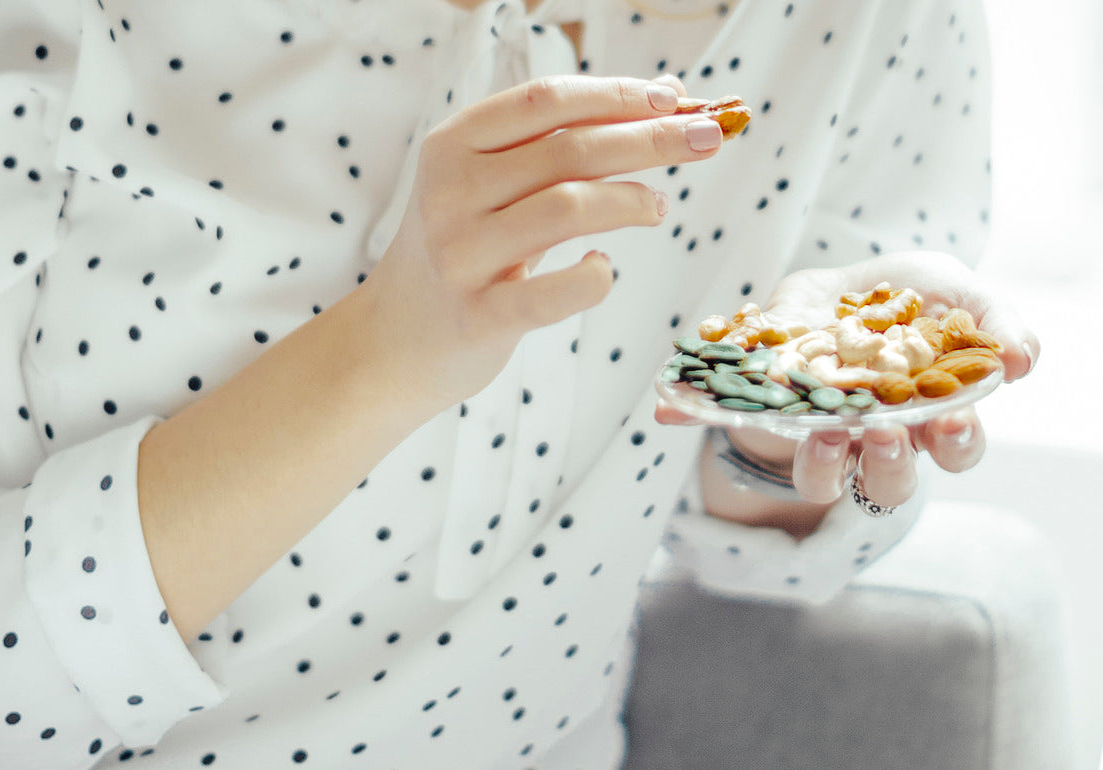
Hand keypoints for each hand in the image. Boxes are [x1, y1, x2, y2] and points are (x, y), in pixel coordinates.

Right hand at [362, 74, 713, 410]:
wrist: (394, 342)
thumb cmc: (464, 251)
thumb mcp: (487, 186)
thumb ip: (554, 150)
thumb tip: (655, 104)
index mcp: (453, 145)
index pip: (547, 101)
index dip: (618, 94)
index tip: (676, 98)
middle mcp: (451, 192)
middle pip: (570, 149)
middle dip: (651, 139)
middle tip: (708, 139)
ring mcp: (462, 254)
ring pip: (568, 208)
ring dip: (631, 202)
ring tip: (657, 208)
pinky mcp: (479, 316)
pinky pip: (555, 292)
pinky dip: (595, 277)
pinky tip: (603, 269)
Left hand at [659, 251, 1039, 515]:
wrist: (846, 279)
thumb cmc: (915, 297)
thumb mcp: (963, 292)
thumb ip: (1000, 321)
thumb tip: (1026, 361)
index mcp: (934, 416)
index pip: (958, 450)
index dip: (958, 443)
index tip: (951, 419)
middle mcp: (879, 439)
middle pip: (891, 482)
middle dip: (890, 463)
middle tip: (883, 429)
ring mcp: (821, 430)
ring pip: (823, 479)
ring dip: (821, 463)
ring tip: (822, 428)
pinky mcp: (767, 409)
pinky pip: (734, 426)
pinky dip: (697, 416)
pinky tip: (668, 407)